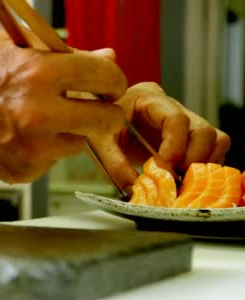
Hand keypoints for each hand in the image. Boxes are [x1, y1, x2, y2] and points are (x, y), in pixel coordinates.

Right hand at [0, 31, 127, 182]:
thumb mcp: (14, 48)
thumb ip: (64, 52)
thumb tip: (105, 57)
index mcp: (38, 74)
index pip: (105, 76)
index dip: (113, 79)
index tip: (109, 85)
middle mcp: (38, 114)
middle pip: (105, 119)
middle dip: (104, 111)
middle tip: (94, 107)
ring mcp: (30, 148)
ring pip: (79, 144)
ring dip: (71, 132)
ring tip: (43, 120)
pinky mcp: (20, 172)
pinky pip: (51, 162)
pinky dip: (44, 150)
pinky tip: (21, 136)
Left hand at [93, 82, 230, 188]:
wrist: (100, 124)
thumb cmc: (99, 126)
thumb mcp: (99, 142)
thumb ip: (113, 163)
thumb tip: (133, 187)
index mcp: (148, 98)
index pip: (175, 118)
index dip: (174, 145)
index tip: (164, 167)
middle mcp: (172, 107)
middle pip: (204, 131)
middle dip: (193, 159)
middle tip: (174, 179)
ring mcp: (185, 122)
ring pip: (215, 140)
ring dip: (203, 165)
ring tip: (180, 181)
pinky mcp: (189, 139)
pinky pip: (213, 152)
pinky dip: (204, 169)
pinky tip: (184, 179)